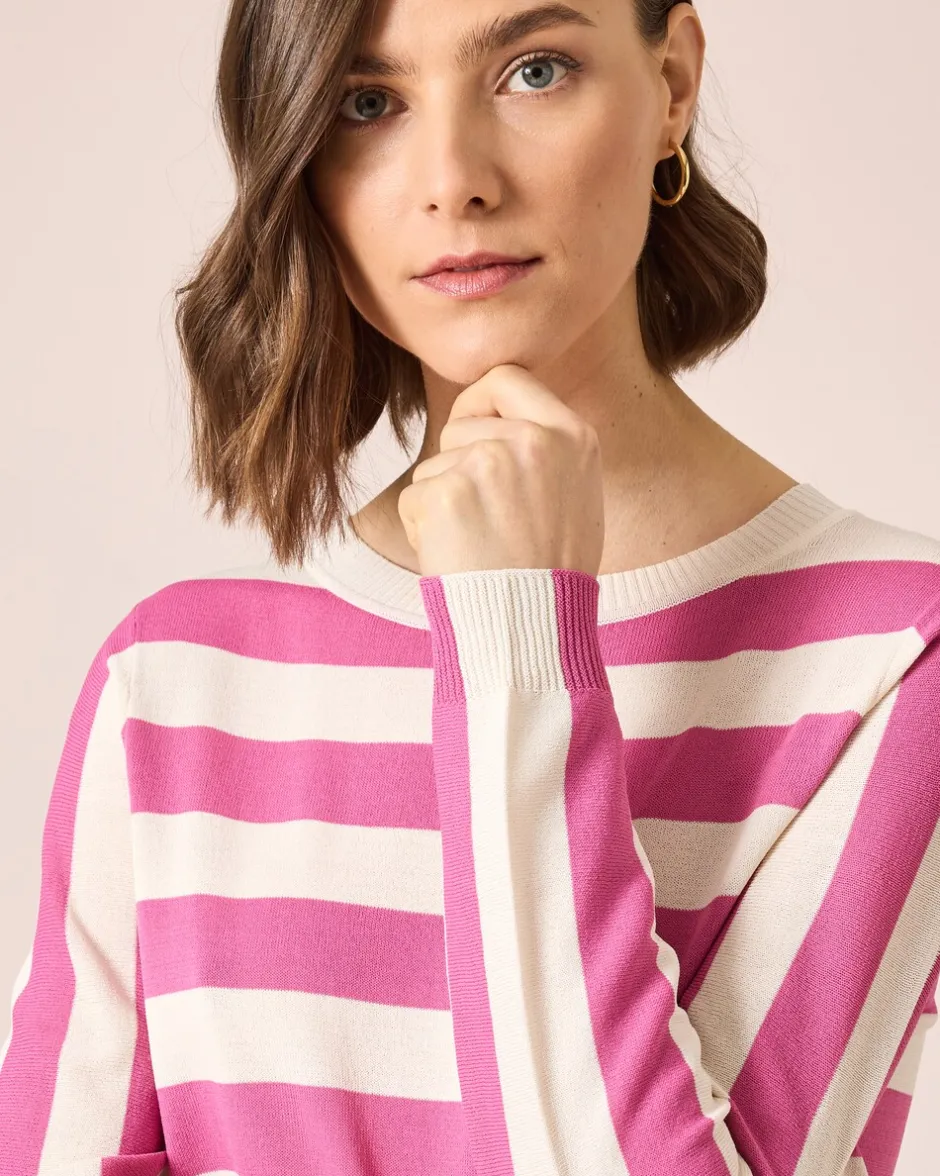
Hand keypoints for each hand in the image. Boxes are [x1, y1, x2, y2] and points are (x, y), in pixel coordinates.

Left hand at [397, 364, 604, 578]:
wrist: (533, 628)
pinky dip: (423, 530)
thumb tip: (501, 419)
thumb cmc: (554, 573)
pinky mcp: (445, 494)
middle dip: (457, 466)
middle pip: (460, 424)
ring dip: (442, 502)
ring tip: (478, 546)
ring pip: (434, 465)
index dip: (479, 400)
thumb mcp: (578, 494)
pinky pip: (415, 499)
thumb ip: (547, 450)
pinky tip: (457, 558)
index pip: (507, 377)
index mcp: (571, 435)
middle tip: (487, 520)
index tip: (472, 428)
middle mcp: (531, 440)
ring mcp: (487, 464)